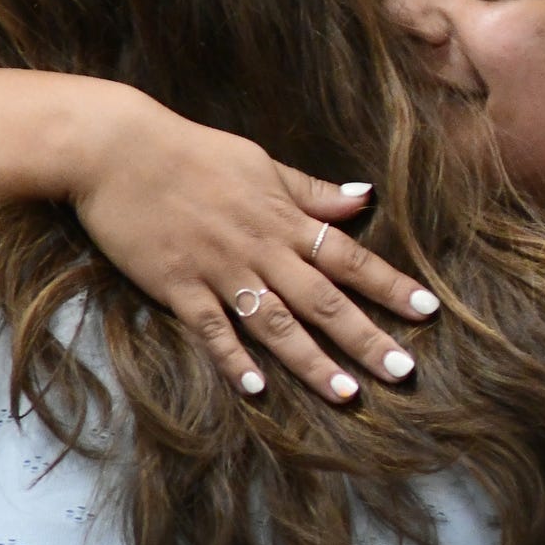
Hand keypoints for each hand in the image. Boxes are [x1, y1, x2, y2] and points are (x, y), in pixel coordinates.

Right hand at [69, 100, 440, 403]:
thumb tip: (365, 197)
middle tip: (404, 373)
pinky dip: (234, 359)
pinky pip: (212, 330)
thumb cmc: (191, 151)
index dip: (389, 285)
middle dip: (367, 339)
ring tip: (348, 395)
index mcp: (283, 218)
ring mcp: (219, 270)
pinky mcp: (177, 286)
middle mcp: (260, 249)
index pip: (349, 257)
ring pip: (276, 324)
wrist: (116, 149)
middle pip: (324, 301)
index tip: (427, 311)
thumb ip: (311, 191)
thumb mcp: (260, 163)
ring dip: (313, 362)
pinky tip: (257, 389)